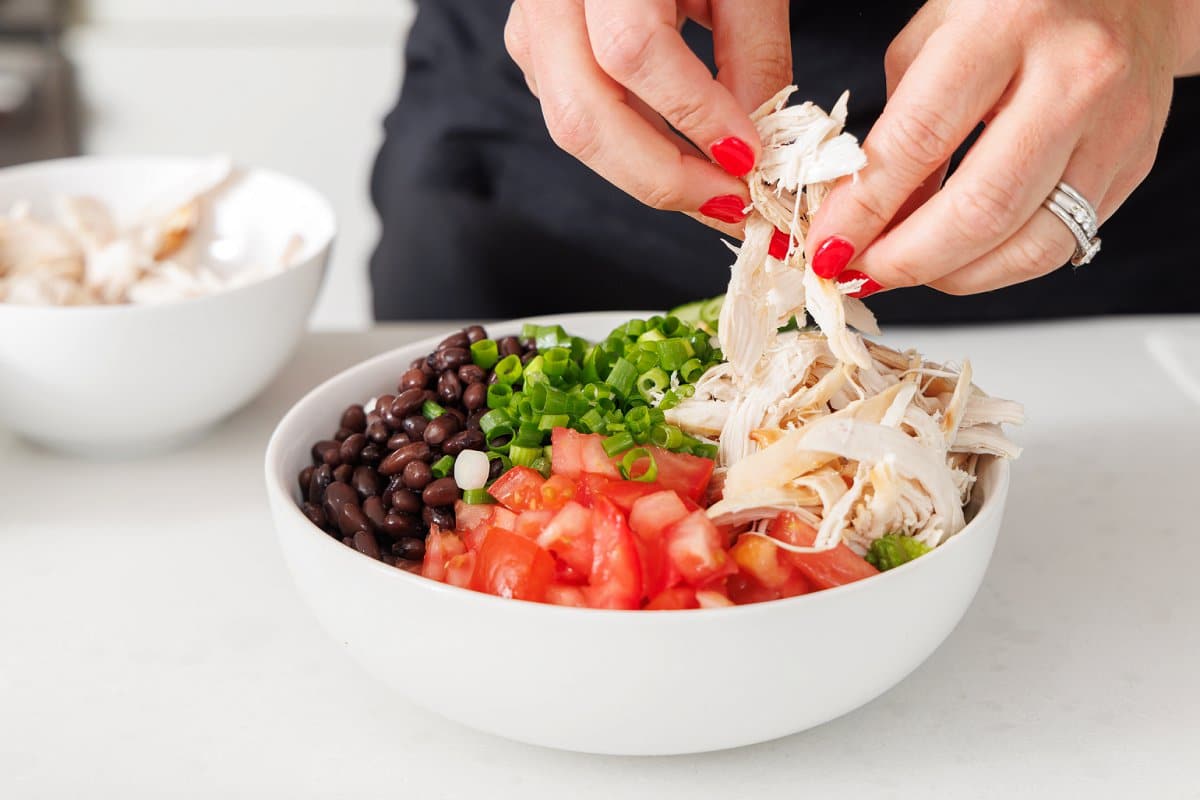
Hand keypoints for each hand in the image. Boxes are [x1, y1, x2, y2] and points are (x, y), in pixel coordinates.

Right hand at [504, 0, 790, 232]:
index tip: (749, 156)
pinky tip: (684, 160)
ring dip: (650, 175)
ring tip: (717, 195)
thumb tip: (759, 146)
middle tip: (731, 204)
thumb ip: (754, 50)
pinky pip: (580, 120)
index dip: (693, 114)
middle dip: (663, 176)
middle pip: (583, 116)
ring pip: (574, 130)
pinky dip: (634, 151)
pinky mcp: (537, 55)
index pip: (632, 51)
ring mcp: (532, 30)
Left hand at [803, 0, 1199, 296]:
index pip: (917, 142)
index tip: (827, 247)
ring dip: (950, 276)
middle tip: (861, 271)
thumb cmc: (1018, 2)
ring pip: (1027, 245)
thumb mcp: (936, 34)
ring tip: (906, 268)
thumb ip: (898, 127)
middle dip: (905, 259)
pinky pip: (1060, 244)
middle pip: (979, 210)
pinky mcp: (1135, 162)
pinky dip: (997, 266)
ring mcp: (1116, 124)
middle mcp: (1074, 74)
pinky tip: (958, 258)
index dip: (862, 210)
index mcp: (1006, 25)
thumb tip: (861, 220)